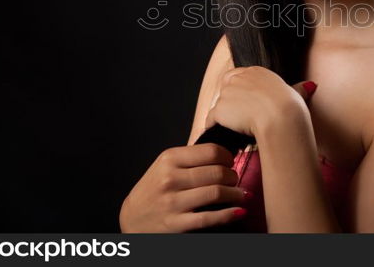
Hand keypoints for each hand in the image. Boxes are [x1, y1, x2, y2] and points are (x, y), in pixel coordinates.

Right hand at [119, 143, 249, 232]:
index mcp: (169, 159)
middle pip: (217, 172)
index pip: (211, 151)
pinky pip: (209, 217)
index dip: (227, 156)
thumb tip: (225, 154)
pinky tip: (239, 210)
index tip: (231, 162)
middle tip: (235, 179)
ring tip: (241, 194)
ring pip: (216, 193)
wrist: (132, 218)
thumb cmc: (154, 189)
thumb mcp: (165, 165)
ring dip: (236, 193)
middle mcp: (170, 178)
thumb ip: (190, 158)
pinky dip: (229, 214)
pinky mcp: (176, 223)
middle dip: (233, 176)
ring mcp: (173, 202)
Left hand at [203, 66, 316, 136]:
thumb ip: (298, 88)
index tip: (246, 104)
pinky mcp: (220, 108)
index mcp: (256, 71)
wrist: (281, 118)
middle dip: (231, 103)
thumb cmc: (291, 108)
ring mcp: (228, 92)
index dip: (240, 92)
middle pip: (226, 89)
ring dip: (225, 117)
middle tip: (241, 119)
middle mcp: (239, 78)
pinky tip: (225, 135)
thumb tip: (310, 85)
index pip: (238, 76)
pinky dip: (216, 128)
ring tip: (236, 129)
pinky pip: (211, 119)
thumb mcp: (296, 93)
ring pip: (220, 105)